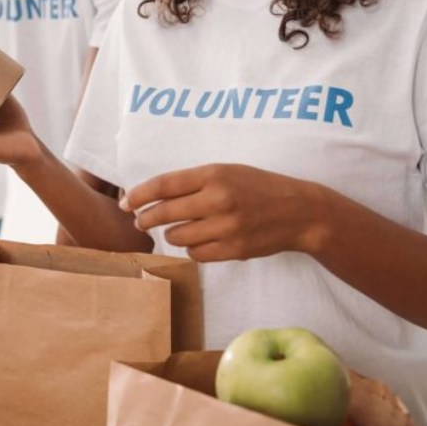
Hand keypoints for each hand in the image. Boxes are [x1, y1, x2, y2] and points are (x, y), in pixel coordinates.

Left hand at [119, 164, 327, 261]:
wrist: (299, 212)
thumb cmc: (258, 187)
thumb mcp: (228, 171)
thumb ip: (193, 182)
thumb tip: (154, 195)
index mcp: (214, 174)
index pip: (164, 185)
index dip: (139, 195)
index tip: (126, 203)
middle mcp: (218, 199)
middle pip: (164, 213)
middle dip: (146, 218)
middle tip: (141, 220)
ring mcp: (226, 227)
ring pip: (177, 236)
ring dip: (171, 234)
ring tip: (179, 228)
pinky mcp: (234, 250)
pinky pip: (195, 254)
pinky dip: (192, 248)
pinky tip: (200, 240)